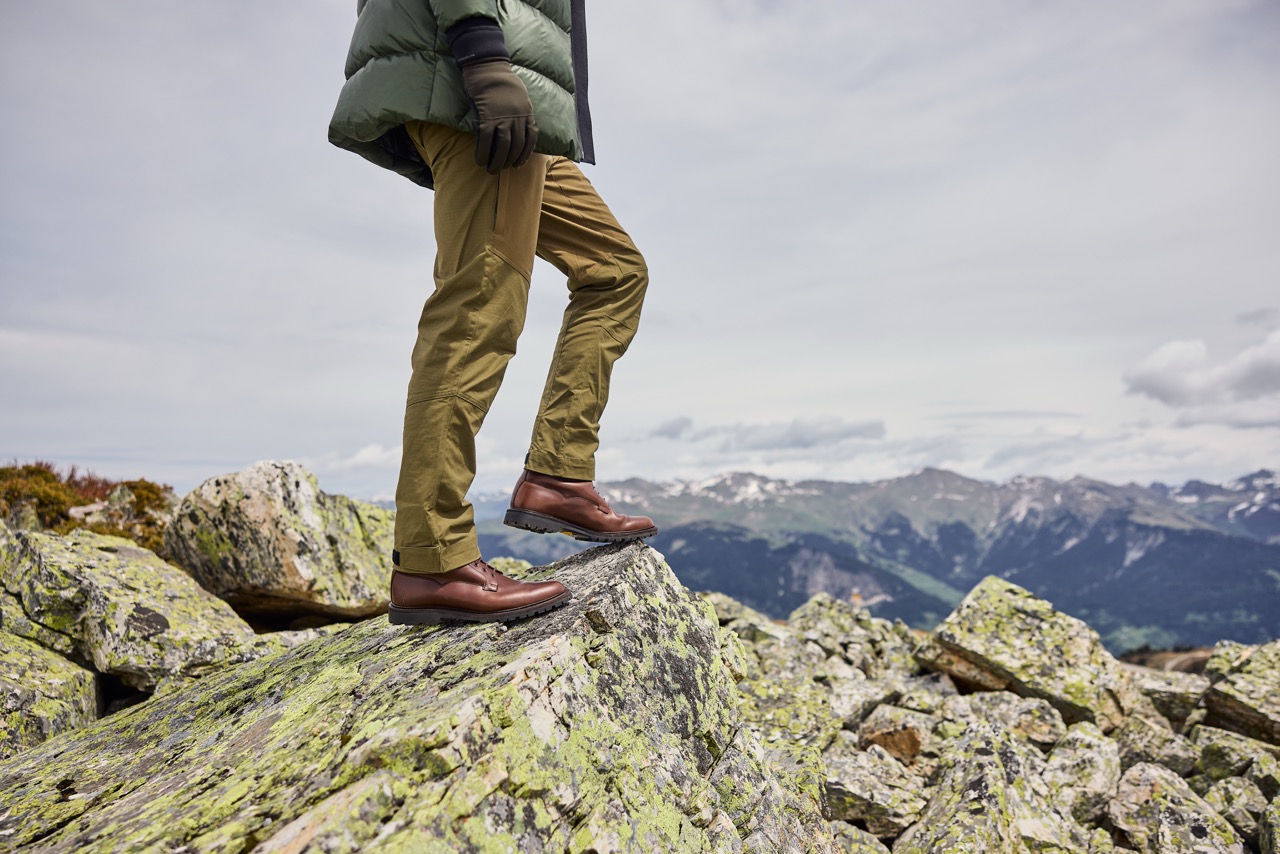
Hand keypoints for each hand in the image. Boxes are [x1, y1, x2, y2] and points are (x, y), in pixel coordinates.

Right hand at [458, 58, 537, 173]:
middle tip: (501, 169)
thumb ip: (520, 111)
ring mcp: (502, 117)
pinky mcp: (486, 116)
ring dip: (496, 161)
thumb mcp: (519, 95)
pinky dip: (482, 152)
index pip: (531, 138)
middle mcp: (517, 117)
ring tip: (491, 169)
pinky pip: (485, 140)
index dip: (525, 154)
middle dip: (509, 161)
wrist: (487, 65)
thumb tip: (516, 127)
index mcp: (526, 112)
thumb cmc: (501, 79)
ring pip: (502, 146)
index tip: (519, 164)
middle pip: (516, 146)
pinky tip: (479, 160)